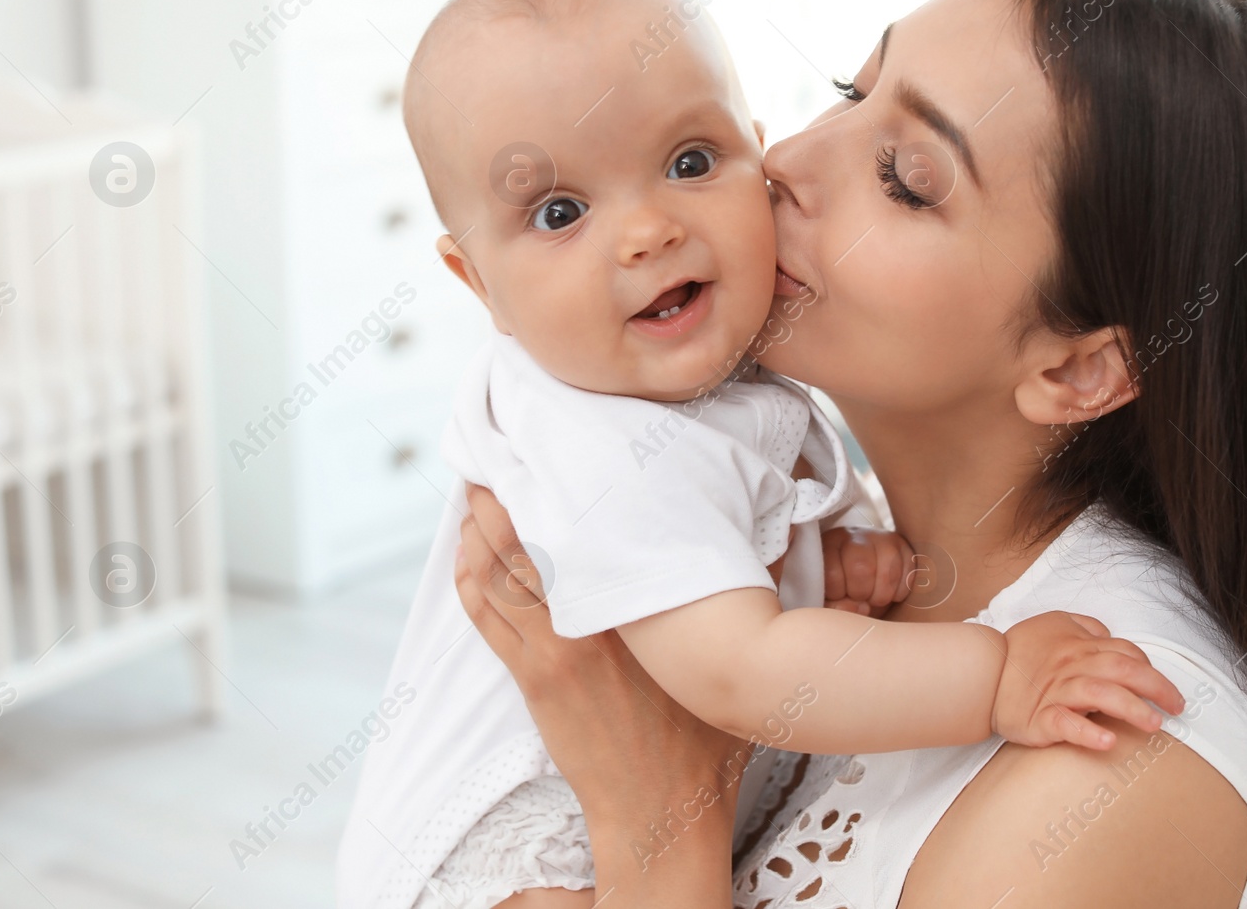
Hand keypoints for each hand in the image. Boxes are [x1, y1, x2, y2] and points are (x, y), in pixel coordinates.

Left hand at [454, 483, 743, 901]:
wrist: (662, 808)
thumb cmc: (707, 733)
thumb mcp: (735, 647)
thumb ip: (752, 586)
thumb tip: (779, 530)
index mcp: (642, 599)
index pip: (592, 520)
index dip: (565, 474)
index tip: (558, 439)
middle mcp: (590, 615)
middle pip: (532, 531)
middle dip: (511, 482)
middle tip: (503, 442)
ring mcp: (553, 645)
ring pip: (499, 566)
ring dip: (482, 520)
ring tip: (480, 480)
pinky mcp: (531, 676)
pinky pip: (485, 611)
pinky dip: (470, 571)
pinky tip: (467, 545)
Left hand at [822, 526, 914, 616]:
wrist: (865, 578)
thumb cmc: (842, 589)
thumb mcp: (830, 599)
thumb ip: (835, 607)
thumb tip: (860, 608)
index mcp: (828, 545)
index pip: (832, 575)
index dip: (839, 595)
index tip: (840, 596)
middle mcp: (853, 535)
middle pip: (861, 568)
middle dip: (862, 593)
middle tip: (860, 598)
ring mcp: (881, 537)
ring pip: (888, 571)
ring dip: (882, 595)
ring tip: (874, 598)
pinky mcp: (903, 545)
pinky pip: (909, 573)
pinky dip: (900, 591)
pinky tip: (889, 591)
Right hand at [990, 611, 1184, 750]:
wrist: (980, 672)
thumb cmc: (1019, 650)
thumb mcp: (1053, 623)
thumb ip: (1085, 626)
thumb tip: (1109, 635)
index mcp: (1079, 645)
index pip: (1125, 653)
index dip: (1150, 670)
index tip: (1164, 690)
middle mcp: (1073, 666)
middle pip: (1123, 671)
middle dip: (1156, 688)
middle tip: (1176, 707)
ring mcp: (1058, 693)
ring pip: (1101, 695)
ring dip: (1132, 709)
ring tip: (1153, 725)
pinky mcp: (1041, 718)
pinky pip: (1067, 724)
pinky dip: (1088, 732)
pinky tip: (1107, 741)